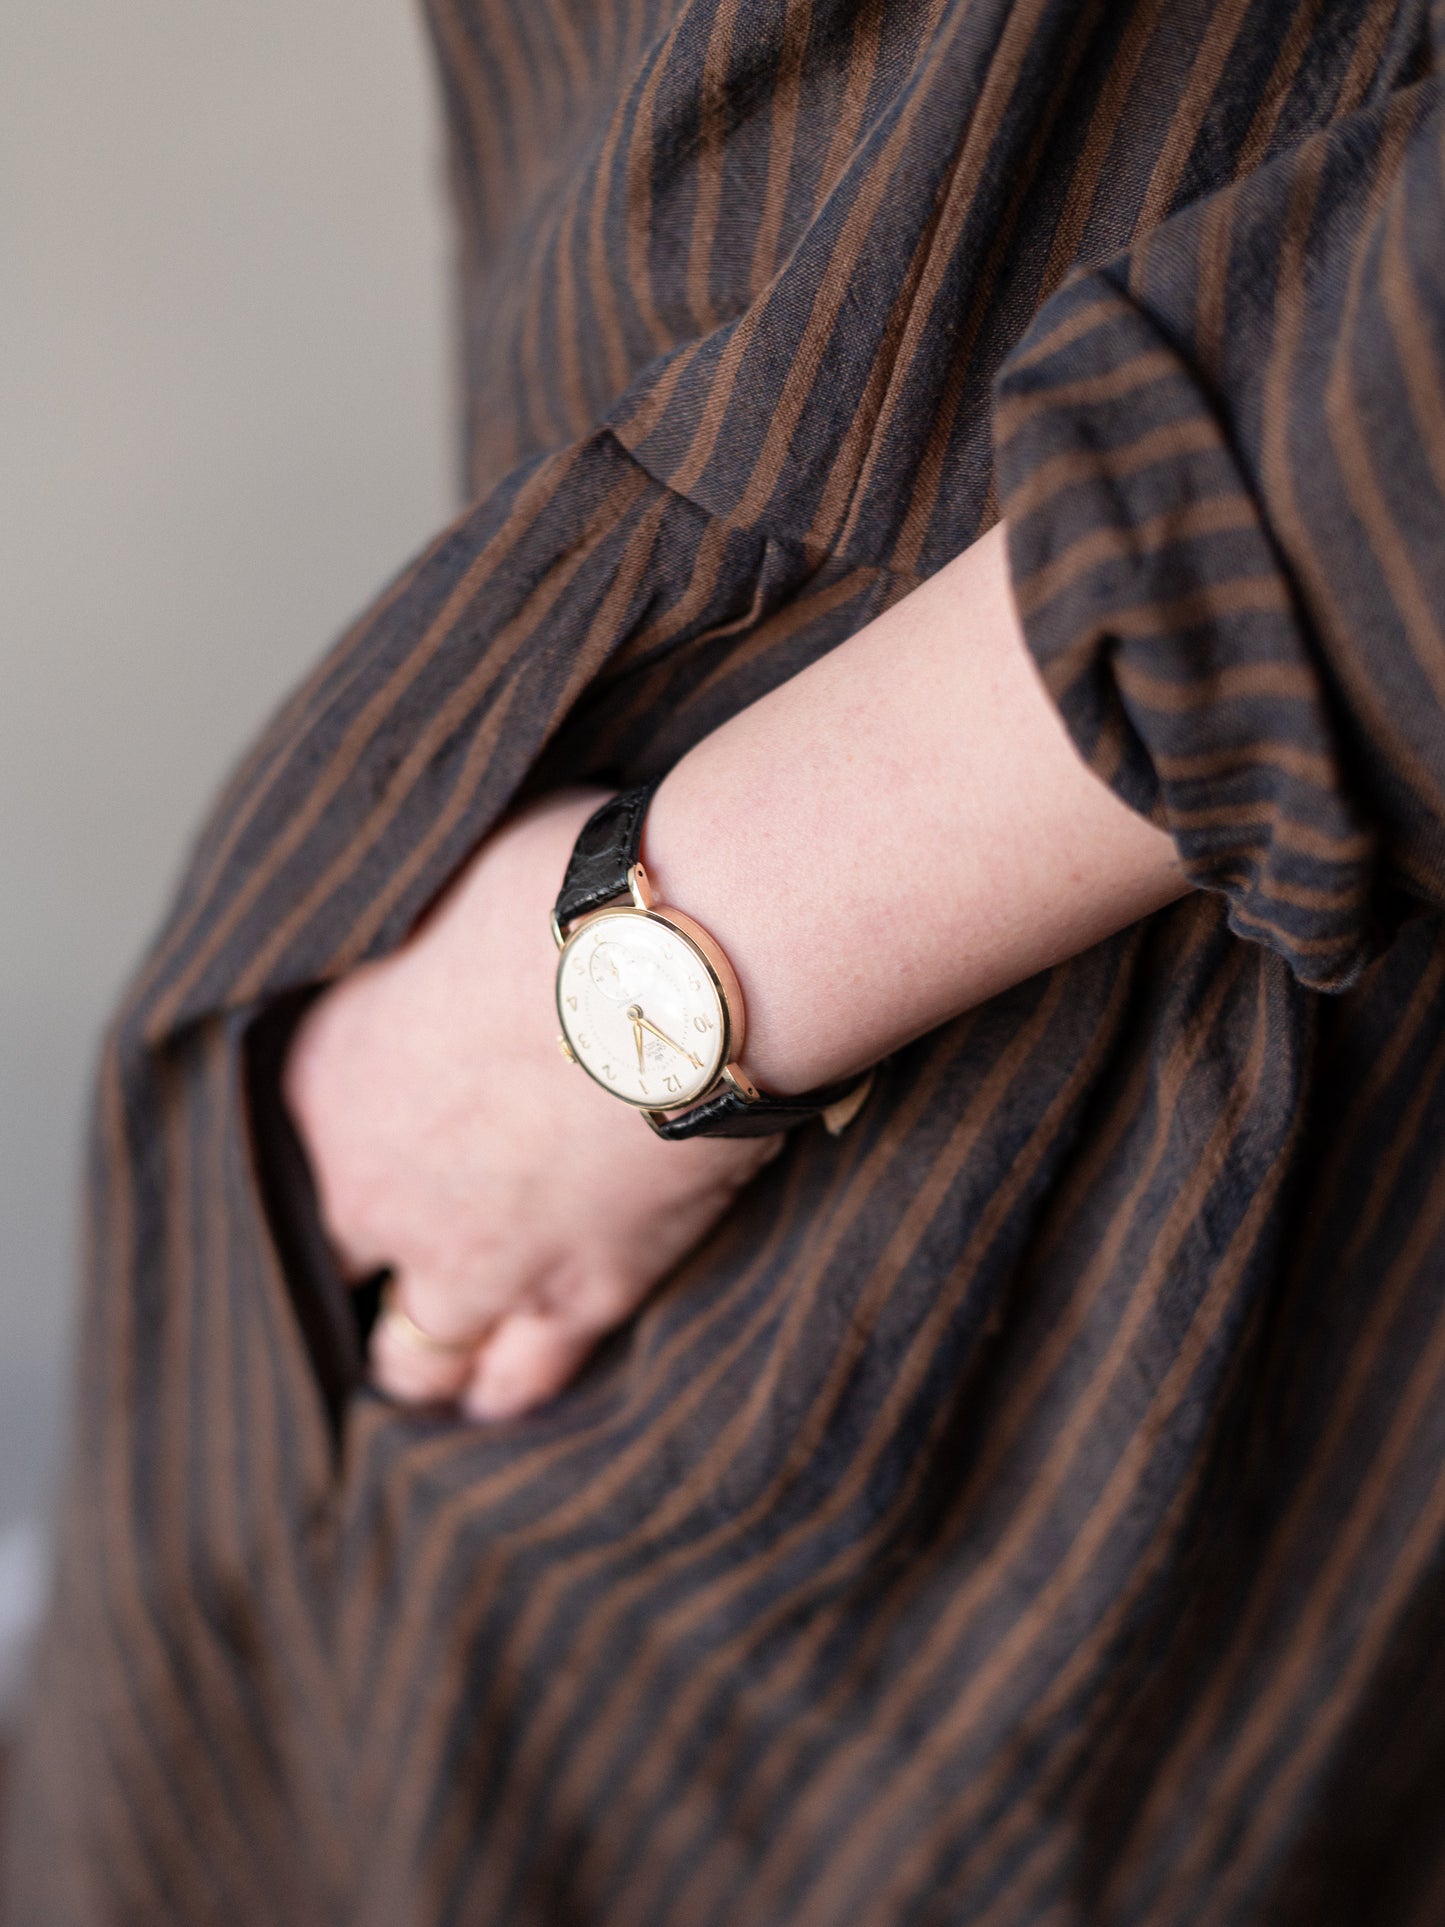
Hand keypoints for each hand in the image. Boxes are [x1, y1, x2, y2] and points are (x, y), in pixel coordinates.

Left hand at [282, 789, 780, 1421]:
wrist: (674, 971)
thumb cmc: (564, 903)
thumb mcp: (443, 895)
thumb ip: (415, 963)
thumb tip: (433, 949)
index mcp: (327, 1087)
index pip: (293, 1167)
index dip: (332, 1178)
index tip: (367, 1176)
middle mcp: (378, 1195)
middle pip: (343, 1275)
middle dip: (365, 1283)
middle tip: (400, 1274)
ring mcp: (475, 1263)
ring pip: (421, 1356)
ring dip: (427, 1359)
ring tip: (442, 1364)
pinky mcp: (581, 1298)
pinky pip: (525, 1378)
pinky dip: (510, 1388)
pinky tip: (507, 1394)